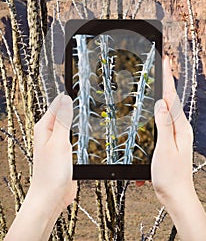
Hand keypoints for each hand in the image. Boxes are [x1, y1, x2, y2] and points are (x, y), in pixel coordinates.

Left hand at [5, 94, 76, 240]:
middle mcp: (49, 133)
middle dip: (73, 103)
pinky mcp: (64, 152)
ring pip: (68, 124)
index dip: (68, 94)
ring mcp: (56, 142)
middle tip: (87, 92)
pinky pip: (72, 136)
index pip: (57, 103)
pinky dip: (78, 130)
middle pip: (63, 112)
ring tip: (87, 107)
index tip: (80, 83)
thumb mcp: (60, 142)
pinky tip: (85, 130)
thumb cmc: (51, 173)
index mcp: (44, 127)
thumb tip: (66, 99)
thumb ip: (63, 120)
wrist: (50, 197)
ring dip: (76, 117)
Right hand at [150, 56, 205, 240]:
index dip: (167, 78)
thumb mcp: (165, 149)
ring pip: (166, 109)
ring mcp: (175, 134)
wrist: (176, 195)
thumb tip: (160, 103)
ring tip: (157, 80)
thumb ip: (163, 125)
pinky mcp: (170, 140)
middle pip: (170, 100)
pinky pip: (162, 121)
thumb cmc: (170, 176)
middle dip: (165, 81)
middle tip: (161, 65)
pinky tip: (153, 108)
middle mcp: (180, 128)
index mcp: (180, 128)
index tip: (166, 61)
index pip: (171, 98)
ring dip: (161, 94)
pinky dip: (157, 112)